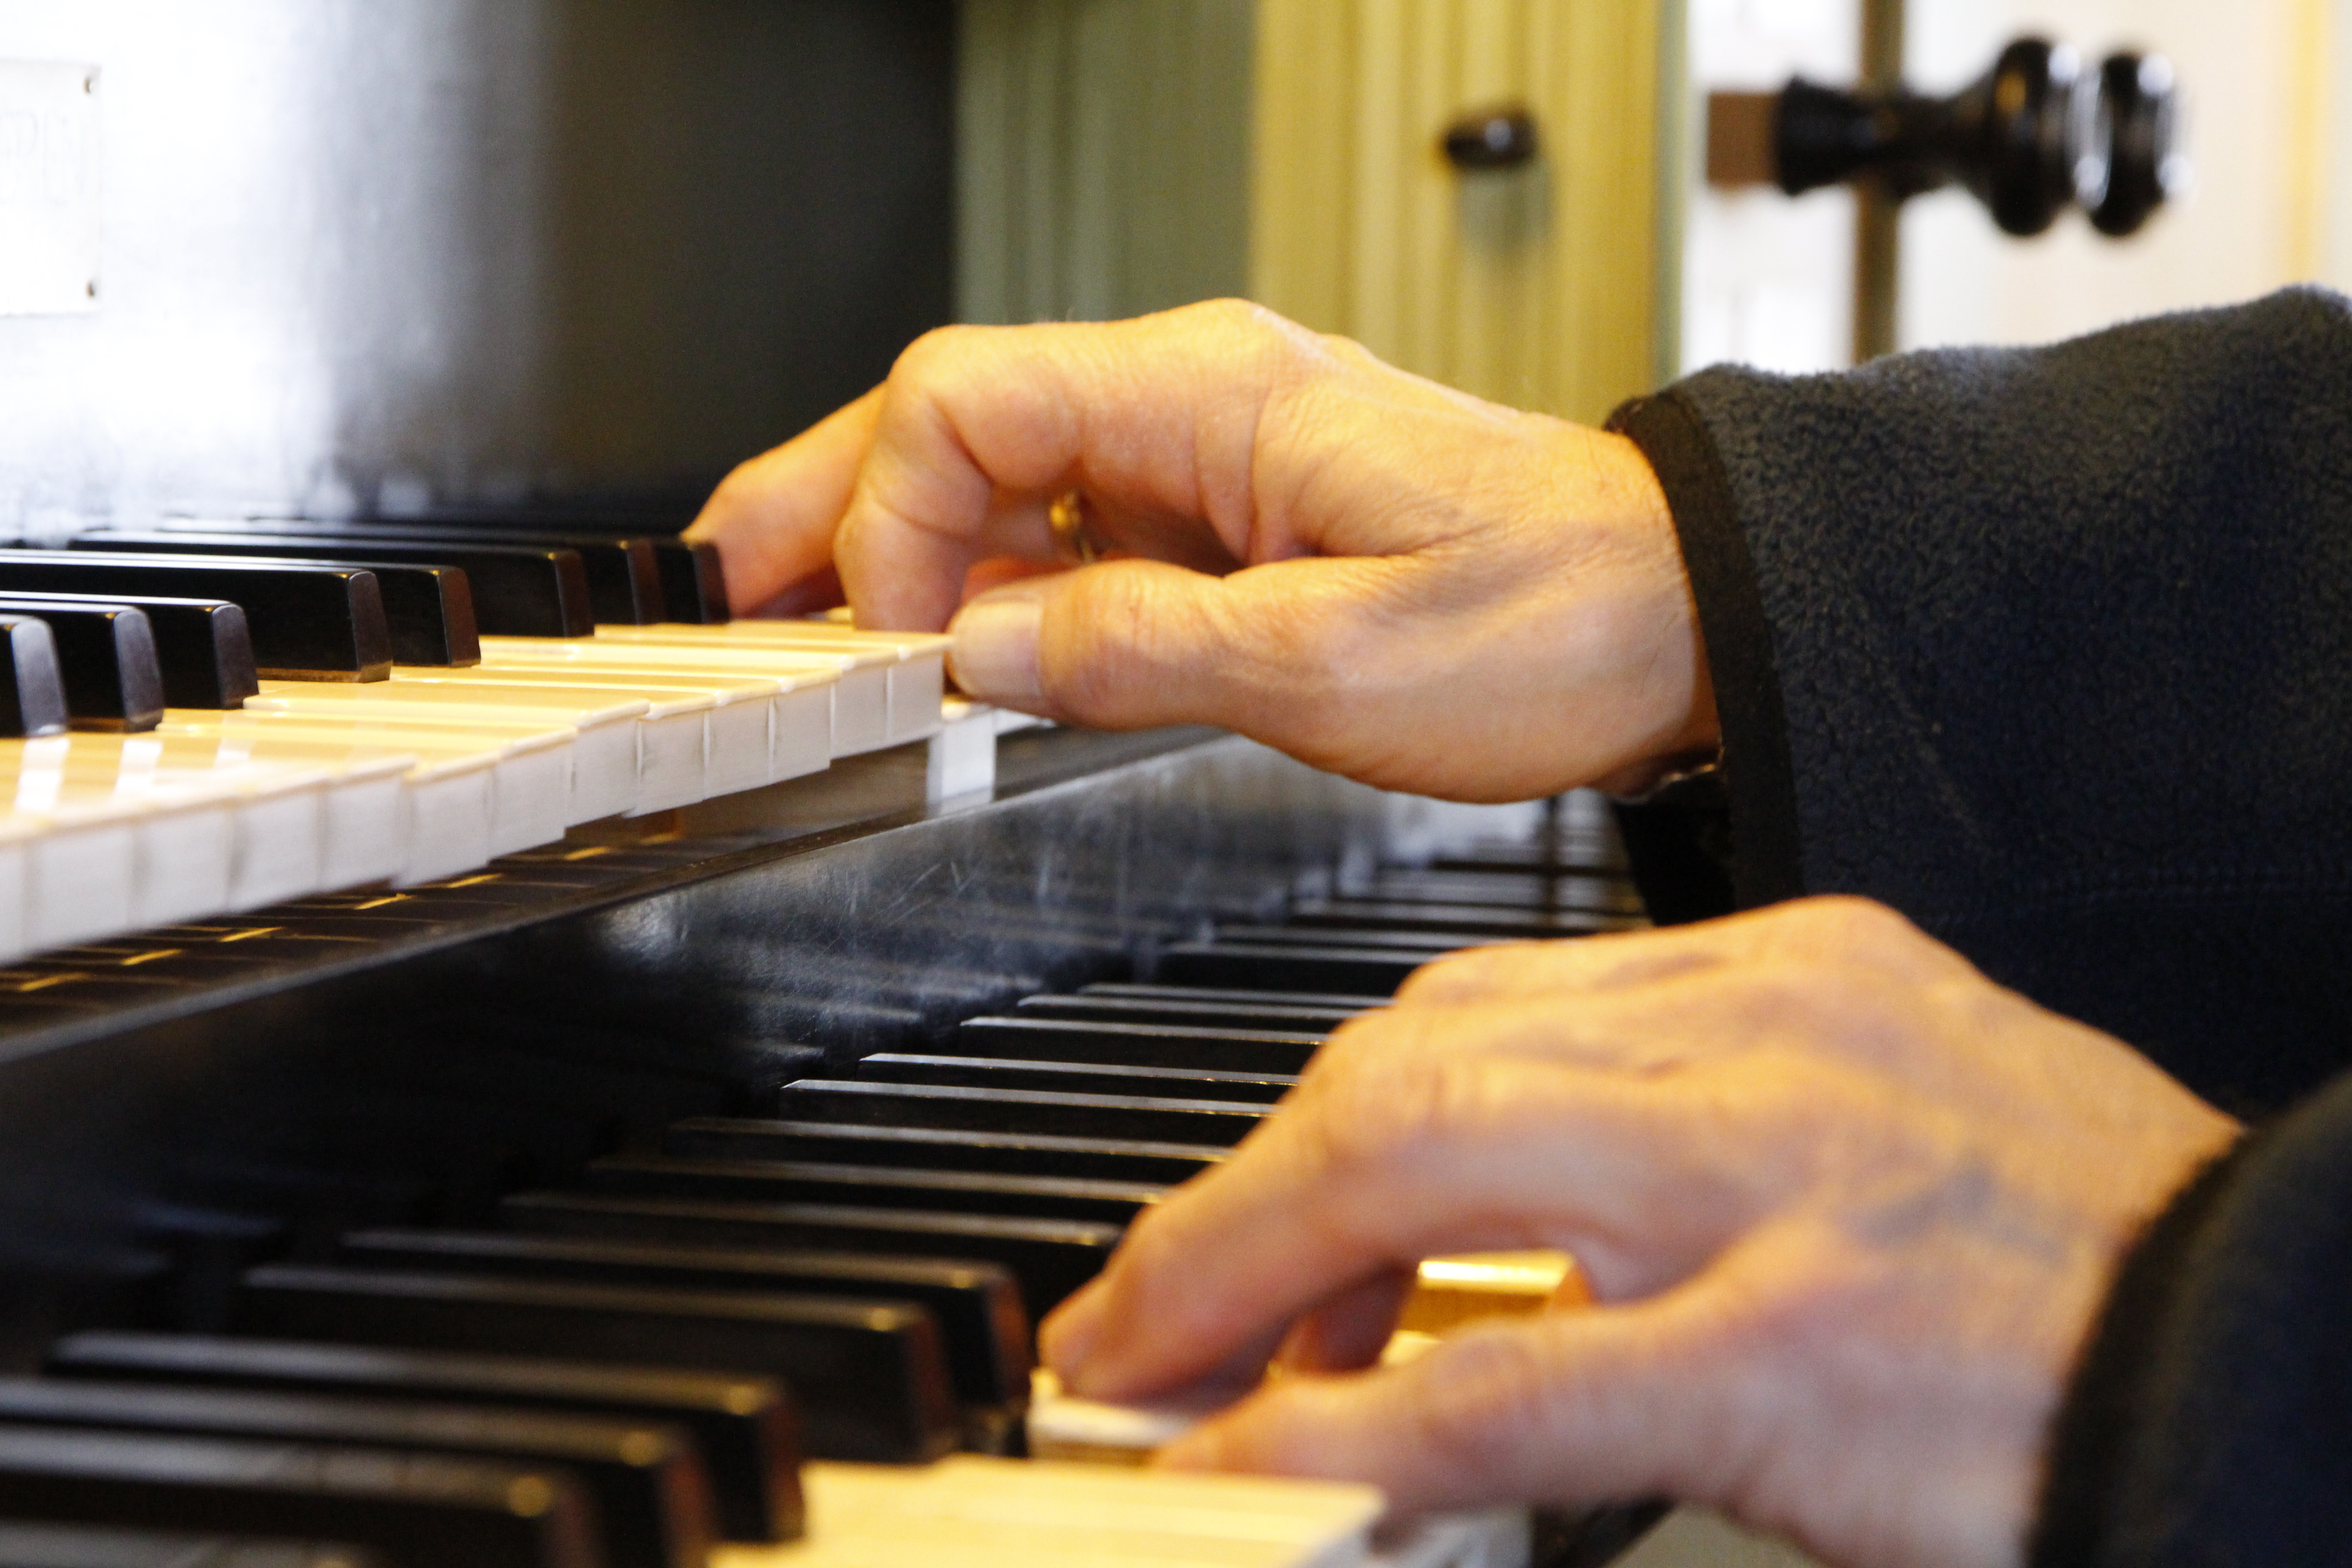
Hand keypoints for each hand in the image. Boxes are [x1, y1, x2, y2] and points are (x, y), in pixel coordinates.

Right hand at [686, 300, 1713, 800]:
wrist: (1684, 617)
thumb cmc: (1561, 617)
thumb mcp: (1335, 664)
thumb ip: (1138, 650)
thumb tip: (983, 659)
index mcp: (1207, 395)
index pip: (961, 405)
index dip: (883, 519)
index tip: (887, 647)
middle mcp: (1192, 404)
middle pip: (947, 423)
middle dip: (822, 506)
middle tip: (720, 594)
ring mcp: (1204, 462)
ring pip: (994, 483)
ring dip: (892, 557)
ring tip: (805, 637)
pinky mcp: (1226, 526)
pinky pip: (1067, 540)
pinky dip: (989, 598)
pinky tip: (950, 658)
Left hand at [1036, 898, 2240, 1567]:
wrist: (2271, 1345)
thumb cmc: (2065, 1262)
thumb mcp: (1861, 1133)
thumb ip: (1668, 1151)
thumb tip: (1471, 1235)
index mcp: (1783, 979)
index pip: (1475, 1007)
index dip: (1318, 1116)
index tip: (1240, 1212)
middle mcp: (1764, 1044)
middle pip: (1414, 1072)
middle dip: (1243, 1195)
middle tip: (1146, 1308)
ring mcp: (1777, 1188)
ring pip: (1422, 1173)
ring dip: (1248, 1280)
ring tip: (1157, 1375)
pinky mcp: (1797, 1351)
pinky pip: (1511, 1379)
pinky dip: (1356, 1430)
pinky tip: (1266, 1470)